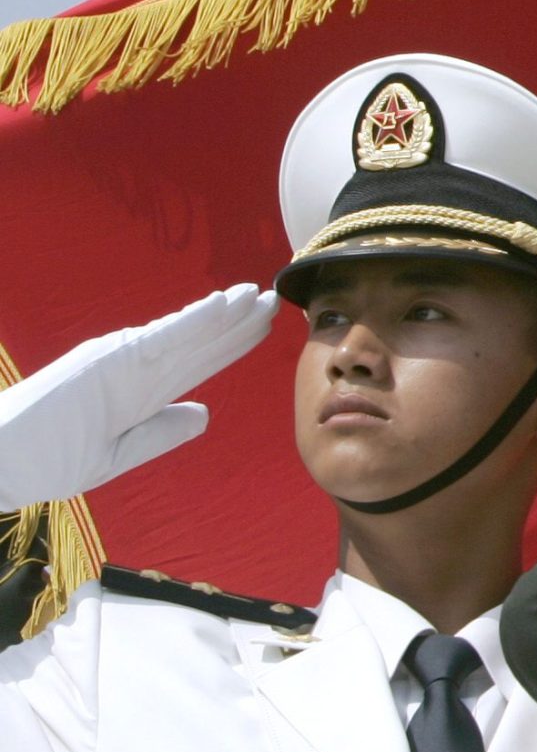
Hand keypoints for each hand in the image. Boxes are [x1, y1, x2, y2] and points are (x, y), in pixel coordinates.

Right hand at [0, 284, 275, 511]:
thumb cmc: (45, 458)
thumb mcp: (116, 453)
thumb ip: (160, 432)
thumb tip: (204, 414)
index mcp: (139, 391)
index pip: (197, 363)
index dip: (232, 344)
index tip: (264, 326)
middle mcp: (135, 369)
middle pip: (200, 344)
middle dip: (239, 323)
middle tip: (275, 298)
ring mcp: (122, 360)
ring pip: (187, 334)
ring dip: (224, 313)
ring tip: (257, 294)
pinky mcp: (107, 359)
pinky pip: (160, 338)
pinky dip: (193, 320)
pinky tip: (222, 304)